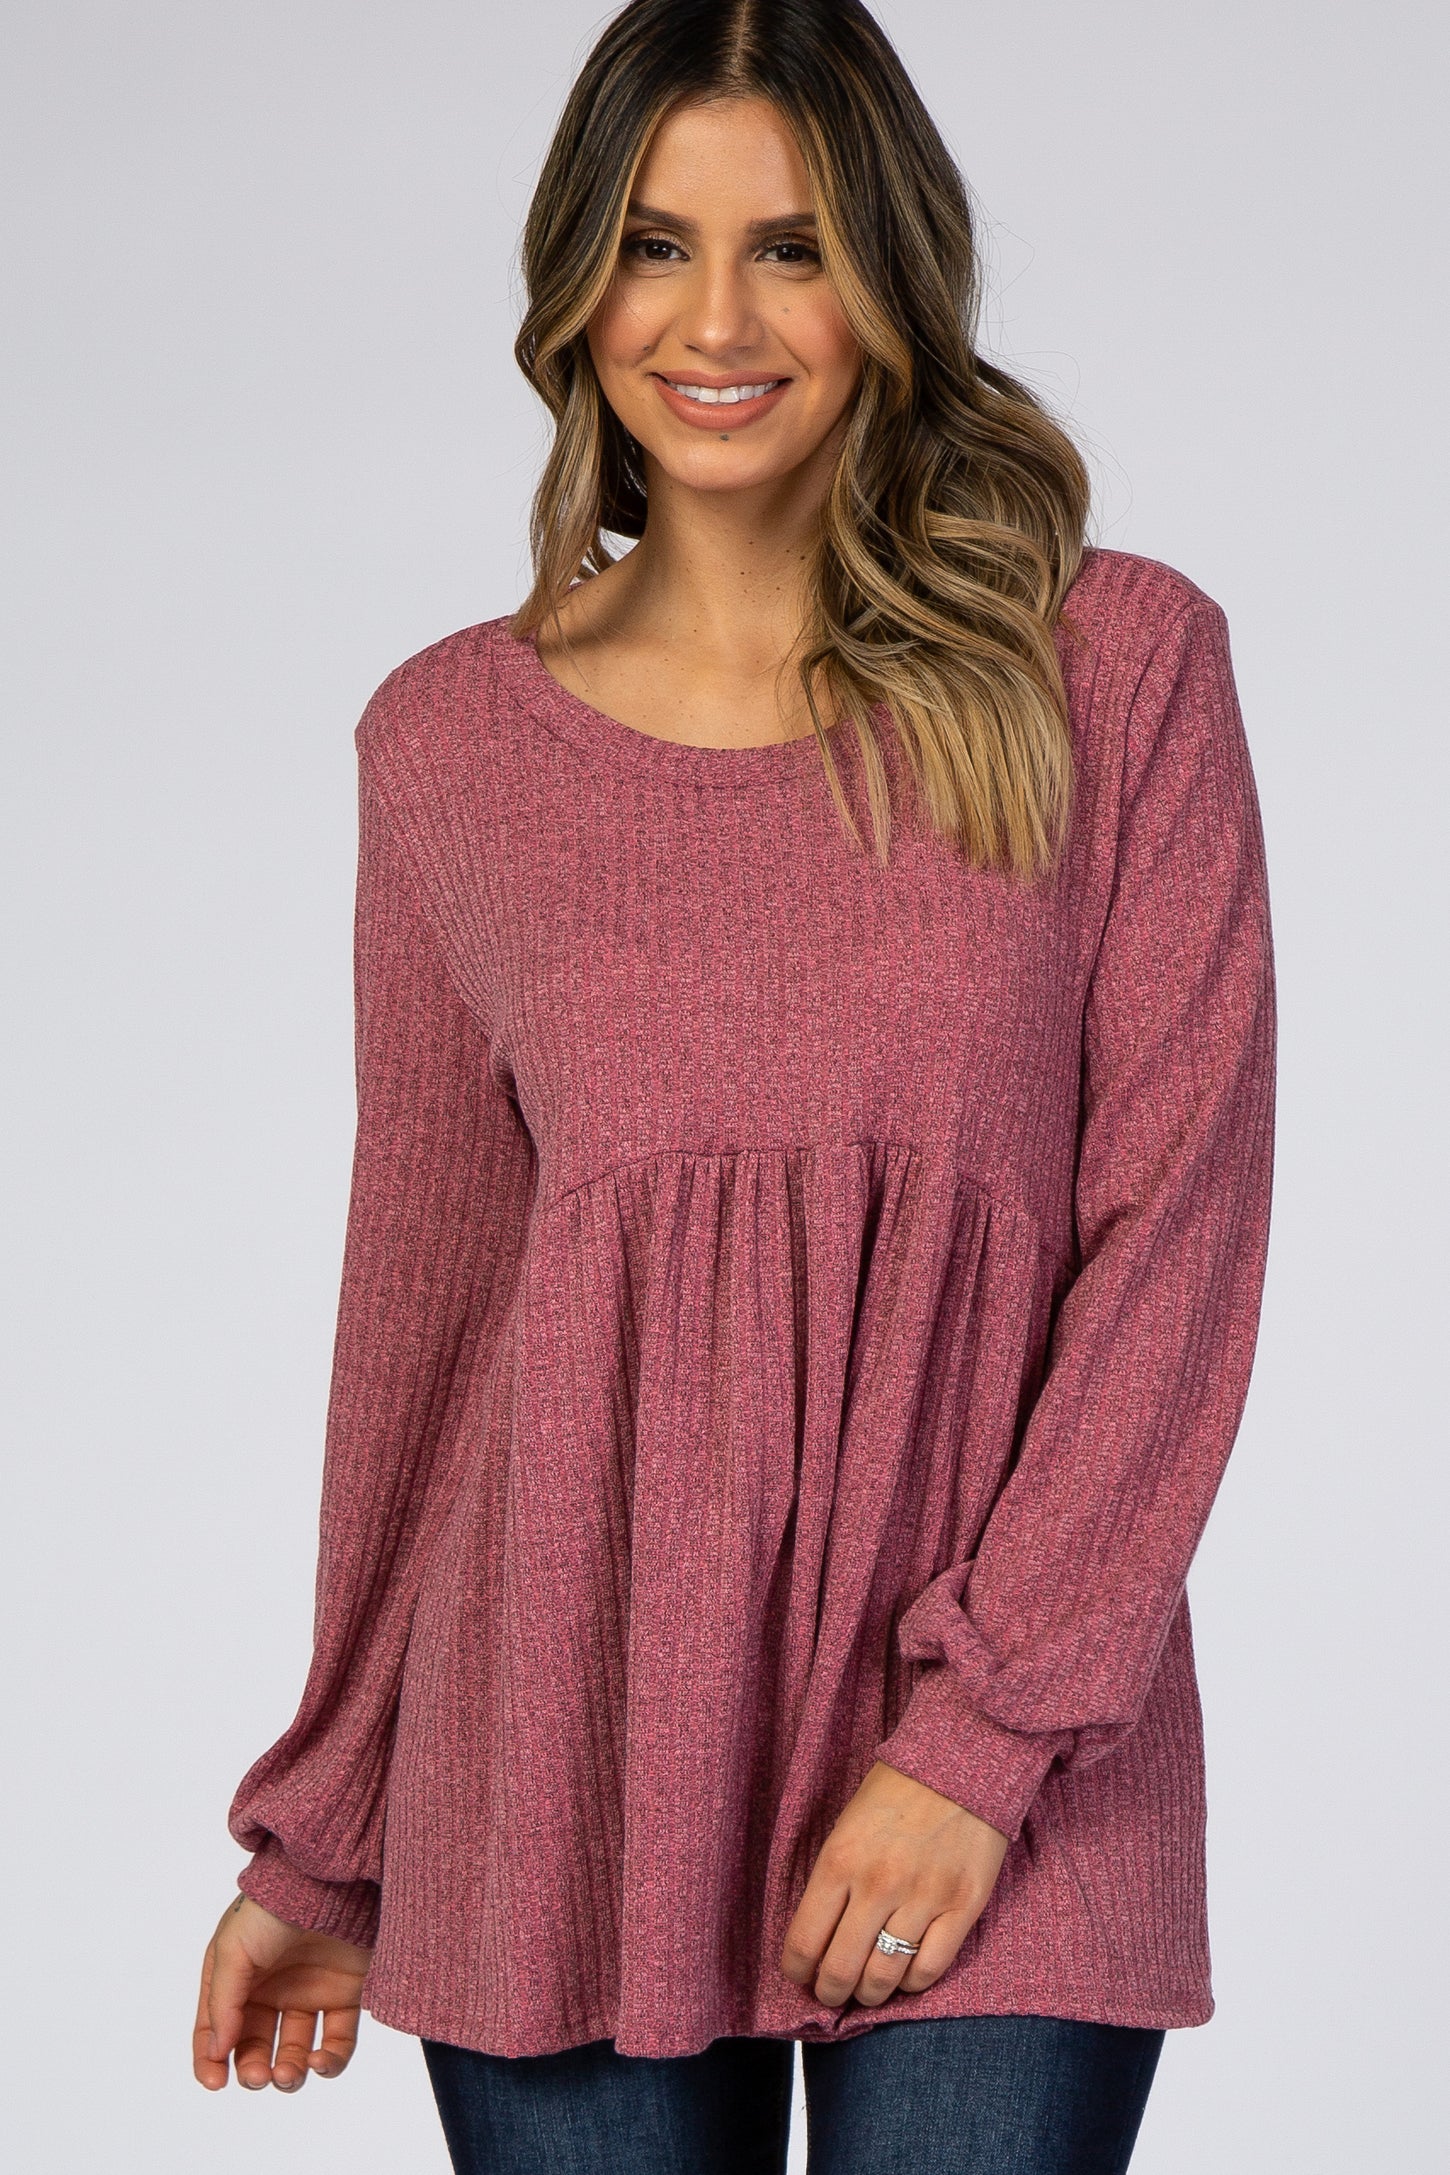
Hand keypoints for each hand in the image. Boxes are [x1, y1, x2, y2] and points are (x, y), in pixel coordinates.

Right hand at [192, 1894, 372, 2091]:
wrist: (331, 1880)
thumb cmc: (273, 1908)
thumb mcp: (232, 1949)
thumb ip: (222, 2003)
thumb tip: (217, 2052)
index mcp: (236, 1978)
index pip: (216, 2030)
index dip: (211, 2061)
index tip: (217, 2084)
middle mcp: (271, 1990)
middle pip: (255, 2047)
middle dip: (254, 2070)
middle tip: (259, 2076)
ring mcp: (309, 1993)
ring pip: (295, 2052)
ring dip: (289, 2073)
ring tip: (289, 2072)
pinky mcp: (344, 1996)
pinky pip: (337, 2042)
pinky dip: (330, 2062)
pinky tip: (319, 2061)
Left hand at [779, 1760, 1008, 2010]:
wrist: (961, 1760)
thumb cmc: (897, 1789)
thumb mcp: (847, 1824)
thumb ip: (833, 1879)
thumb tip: (820, 1935)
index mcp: (839, 1860)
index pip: (804, 1941)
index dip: (797, 1971)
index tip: (801, 1975)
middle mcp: (878, 1884)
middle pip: (841, 1971)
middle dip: (831, 1992)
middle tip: (832, 1992)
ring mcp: (923, 1897)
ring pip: (885, 1978)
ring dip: (870, 1993)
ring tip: (868, 1988)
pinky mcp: (963, 1905)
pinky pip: (930, 1969)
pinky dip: (912, 1983)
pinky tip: (906, 1973)